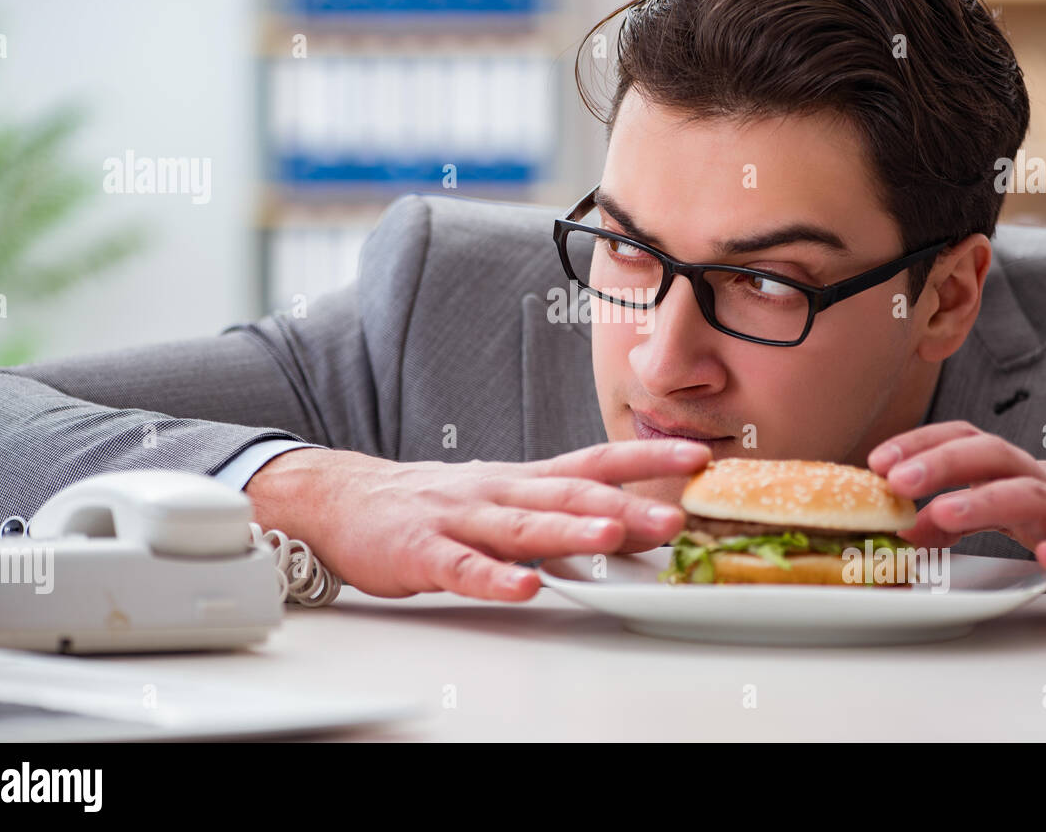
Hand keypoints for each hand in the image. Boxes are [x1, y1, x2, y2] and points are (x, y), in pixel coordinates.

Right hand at [244, 440, 711, 601]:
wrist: (345, 499)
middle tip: (676, 516)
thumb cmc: (435, 502)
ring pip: (523, 526)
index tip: (700, 458)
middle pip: (569, 496)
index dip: (647, 460)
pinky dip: (494, 578)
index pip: (594, 463)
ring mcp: (461, 520)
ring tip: (613, 538)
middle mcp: (500, 491)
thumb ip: (560, 508)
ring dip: (570, 533)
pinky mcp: (424, 552)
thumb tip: (631, 521)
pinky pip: (463, 567)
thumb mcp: (503, 494)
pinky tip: (523, 588)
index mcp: (523, 478)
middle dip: (626, 505)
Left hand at [866, 421, 1045, 607]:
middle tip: (895, 481)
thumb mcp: (1020, 513)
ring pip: (1034, 498)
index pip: (966, 441)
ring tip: (943, 515)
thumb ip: (963, 516)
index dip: (921, 445)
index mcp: (1022, 473)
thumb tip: (905, 523)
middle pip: (992, 458)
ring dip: (984, 503)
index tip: (877, 460)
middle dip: (939, 464)